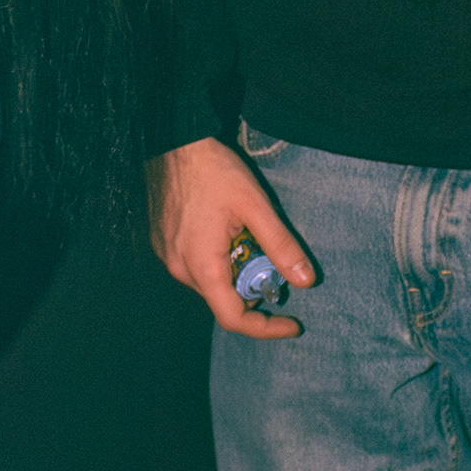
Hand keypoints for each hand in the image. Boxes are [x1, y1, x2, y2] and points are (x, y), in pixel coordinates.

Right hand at [145, 137, 314, 338]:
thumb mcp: (256, 206)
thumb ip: (281, 245)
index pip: (233, 318)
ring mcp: (168, 257)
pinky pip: (197, 266)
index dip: (265, 327)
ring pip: (211, 282)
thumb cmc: (214, 171)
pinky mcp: (164, 244)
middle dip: (254, 288)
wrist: (174, 142)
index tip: (292, 323)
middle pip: (224, 299)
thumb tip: (306, 281)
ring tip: (249, 236)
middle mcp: (180, 269)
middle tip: (274, 258)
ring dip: (236, 272)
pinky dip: (219, 260)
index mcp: (202, 266)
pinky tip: (228, 231)